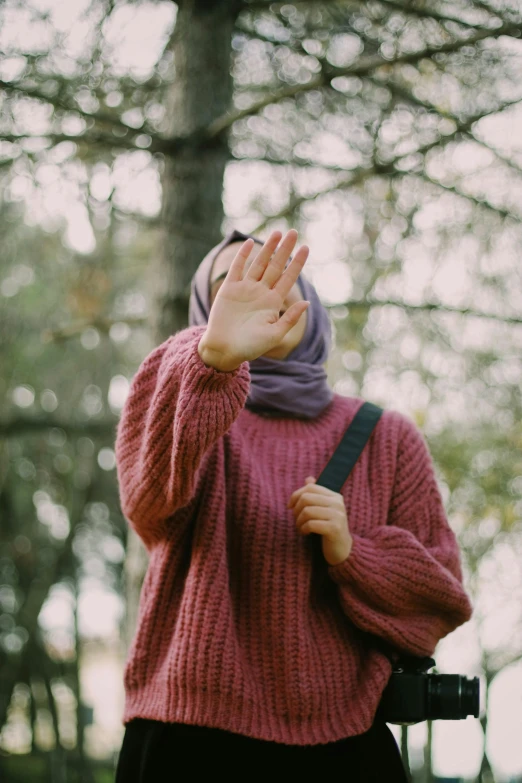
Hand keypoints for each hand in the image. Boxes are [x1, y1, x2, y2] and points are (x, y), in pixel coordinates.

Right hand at [199, 229, 309, 367]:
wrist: (224, 350)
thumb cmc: (250, 347)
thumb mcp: (274, 335)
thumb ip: (290, 318)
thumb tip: (307, 302)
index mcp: (273, 303)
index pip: (288, 278)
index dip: (297, 263)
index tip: (306, 247)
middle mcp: (261, 293)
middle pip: (275, 266)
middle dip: (284, 250)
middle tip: (293, 232)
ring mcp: (245, 289)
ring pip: (259, 264)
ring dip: (267, 248)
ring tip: (277, 233)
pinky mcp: (229, 289)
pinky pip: (237, 268)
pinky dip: (243, 256)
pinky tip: (250, 243)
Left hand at [287, 477, 352, 565]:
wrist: (343, 550)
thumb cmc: (329, 529)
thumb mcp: (323, 510)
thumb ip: (317, 494)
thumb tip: (308, 479)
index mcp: (335, 496)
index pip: (310, 487)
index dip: (296, 495)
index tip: (290, 507)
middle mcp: (337, 503)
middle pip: (306, 498)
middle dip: (296, 510)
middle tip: (297, 520)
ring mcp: (337, 515)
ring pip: (307, 511)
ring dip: (299, 521)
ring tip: (301, 528)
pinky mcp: (335, 528)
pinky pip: (311, 524)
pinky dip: (303, 529)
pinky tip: (305, 533)